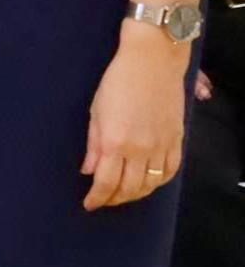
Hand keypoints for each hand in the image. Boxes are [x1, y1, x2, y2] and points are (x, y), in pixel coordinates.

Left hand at [84, 22, 188, 209]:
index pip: (106, 183)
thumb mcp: (95, 112)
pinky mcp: (177, 139)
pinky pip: (171, 170)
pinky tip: (150, 182)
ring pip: (151, 184)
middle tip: (105, 200)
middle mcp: (139, 149)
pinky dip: (160, 181)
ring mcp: (161, 145)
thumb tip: (88, 171)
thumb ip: (93, 146)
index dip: (97, 198)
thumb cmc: (117, 82)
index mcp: (114, 142)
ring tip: (124, 194)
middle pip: (129, 188)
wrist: (151, 62)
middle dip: (114, 199)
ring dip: (136, 194)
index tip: (90, 204)